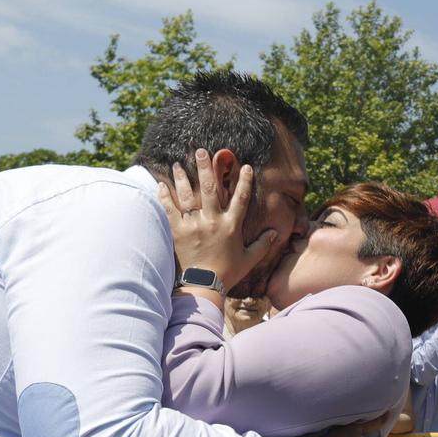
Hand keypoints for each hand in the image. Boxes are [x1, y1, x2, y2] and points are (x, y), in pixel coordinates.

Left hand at [160, 149, 280, 291]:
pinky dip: (165, 197)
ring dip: (182, 177)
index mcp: (231, 226)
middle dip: (205, 167)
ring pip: (188, 195)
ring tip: (177, 163)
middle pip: (210, 188)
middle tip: (200, 150)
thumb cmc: (227, 273)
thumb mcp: (249, 259)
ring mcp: (194, 225)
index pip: (240, 198)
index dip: (244, 181)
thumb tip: (276, 233)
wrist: (203, 286)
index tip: (245, 166)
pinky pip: (170, 210)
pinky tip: (161, 185)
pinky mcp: (179, 232)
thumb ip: (263, 244)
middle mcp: (212, 221)